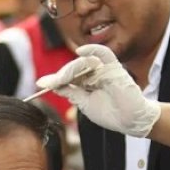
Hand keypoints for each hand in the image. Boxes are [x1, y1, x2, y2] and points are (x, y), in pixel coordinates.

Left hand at [36, 44, 160, 137]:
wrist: (130, 120)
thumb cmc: (110, 114)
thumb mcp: (84, 103)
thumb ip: (71, 92)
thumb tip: (54, 86)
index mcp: (87, 82)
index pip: (69, 76)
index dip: (55, 79)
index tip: (40, 84)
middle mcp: (94, 73)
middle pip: (74, 69)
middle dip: (60, 76)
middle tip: (48, 84)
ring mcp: (104, 69)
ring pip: (84, 62)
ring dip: (70, 70)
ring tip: (60, 79)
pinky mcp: (114, 67)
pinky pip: (104, 53)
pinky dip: (92, 49)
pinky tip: (80, 51)